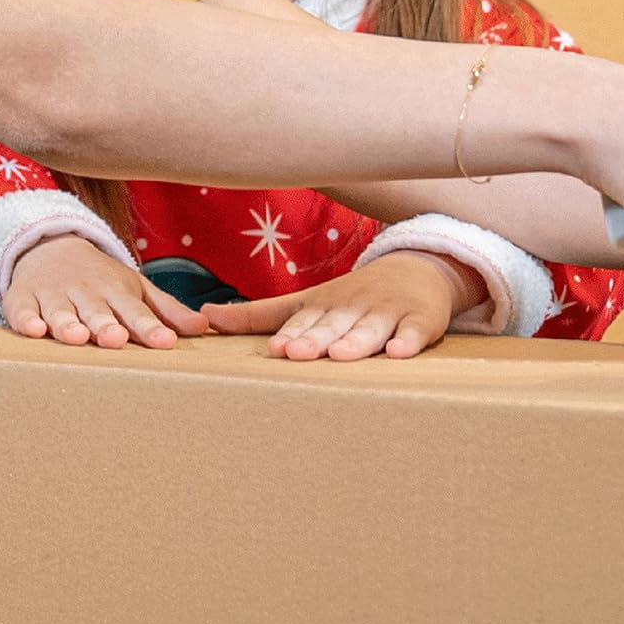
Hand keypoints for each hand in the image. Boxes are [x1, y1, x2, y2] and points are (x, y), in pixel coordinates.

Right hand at [4, 235, 206, 348]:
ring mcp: (53, 295)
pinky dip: (26, 319)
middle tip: (115, 338)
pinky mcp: (23, 298)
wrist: (50, 247)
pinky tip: (33, 330)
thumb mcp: (134, 288)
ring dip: (67, 323)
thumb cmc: (100, 280)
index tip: (165, 343)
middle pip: (97, 311)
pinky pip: (22, 310)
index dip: (150, 328)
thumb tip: (203, 328)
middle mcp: (86, 293)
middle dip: (105, 325)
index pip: (136, 311)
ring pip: (60, 311)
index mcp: (117, 292)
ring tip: (76, 337)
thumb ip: (165, 311)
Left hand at [206, 251, 488, 361]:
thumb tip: (204, 316)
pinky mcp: (420, 319)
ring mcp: (387, 312)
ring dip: (356, 340)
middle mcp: (353, 306)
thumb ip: (257, 314)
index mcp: (324, 305)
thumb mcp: (306, 301)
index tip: (277, 349)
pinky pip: (415, 330)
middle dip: (316, 338)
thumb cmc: (351, 296)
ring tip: (340, 354)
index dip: (292, 334)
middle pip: (333, 324)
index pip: (305, 321)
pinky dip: (408, 340)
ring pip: (370, 328)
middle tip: (298, 354)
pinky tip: (399, 352)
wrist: (418, 269)